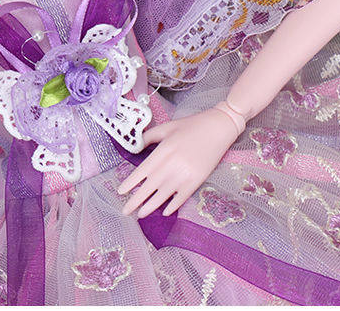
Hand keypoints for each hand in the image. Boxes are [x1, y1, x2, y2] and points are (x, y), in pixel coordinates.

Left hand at [116, 106, 240, 218]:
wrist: (218, 128)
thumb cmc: (191, 125)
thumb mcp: (167, 127)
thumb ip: (150, 137)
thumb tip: (135, 146)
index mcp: (164, 150)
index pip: (143, 171)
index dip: (131, 182)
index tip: (120, 191)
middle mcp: (173, 164)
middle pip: (151, 186)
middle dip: (136, 200)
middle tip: (125, 211)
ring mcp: (186, 174)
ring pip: (165, 194)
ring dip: (151, 206)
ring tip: (140, 214)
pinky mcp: (198, 180)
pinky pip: (182, 197)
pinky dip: (173, 205)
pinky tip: (164, 212)